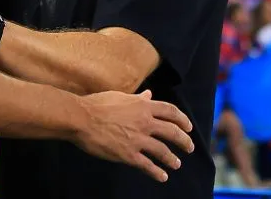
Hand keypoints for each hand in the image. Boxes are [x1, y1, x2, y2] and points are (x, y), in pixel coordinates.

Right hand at [75, 90, 194, 182]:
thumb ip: (138, 99)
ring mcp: (138, 139)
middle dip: (184, 141)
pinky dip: (157, 172)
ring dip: (172, 159)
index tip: (188, 127)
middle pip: (172, 132)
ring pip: (163, 151)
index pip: (170, 111)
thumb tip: (149, 95)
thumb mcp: (120, 97)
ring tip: (177, 163)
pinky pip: (147, 165)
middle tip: (189, 147)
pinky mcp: (128, 154)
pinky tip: (162, 176)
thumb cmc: (98, 104)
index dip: (182, 119)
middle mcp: (144, 122)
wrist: (82, 118)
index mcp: (143, 107)